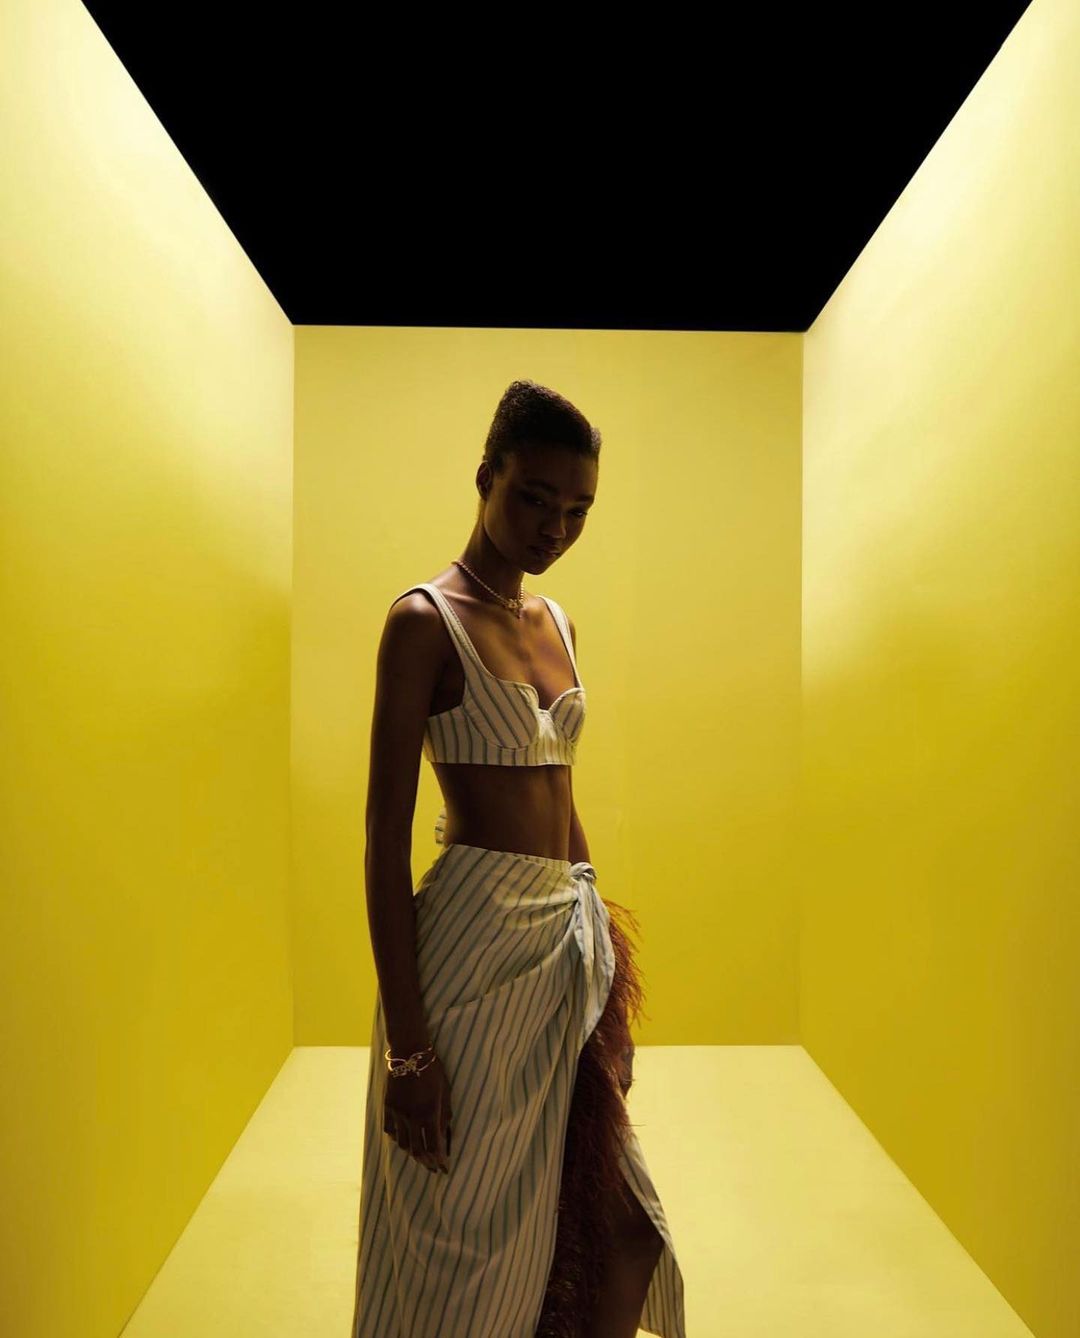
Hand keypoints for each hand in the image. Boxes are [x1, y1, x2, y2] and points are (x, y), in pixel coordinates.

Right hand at [383, 1052, 451, 1173]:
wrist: (409, 1053)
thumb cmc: (432, 1070)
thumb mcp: (445, 1092)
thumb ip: (444, 1115)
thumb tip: (444, 1135)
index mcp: (429, 1113)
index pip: (434, 1147)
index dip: (440, 1161)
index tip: (445, 1168)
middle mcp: (411, 1117)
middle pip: (417, 1150)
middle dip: (427, 1163)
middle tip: (433, 1169)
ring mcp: (397, 1113)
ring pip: (402, 1143)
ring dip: (412, 1154)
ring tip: (420, 1157)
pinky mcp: (388, 1107)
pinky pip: (390, 1131)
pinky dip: (397, 1139)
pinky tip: (403, 1141)